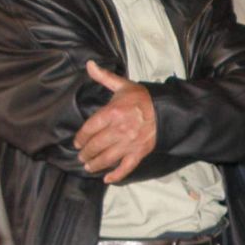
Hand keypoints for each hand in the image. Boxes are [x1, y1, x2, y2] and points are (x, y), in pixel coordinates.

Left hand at [76, 60, 156, 182]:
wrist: (167, 110)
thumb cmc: (143, 98)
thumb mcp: (123, 85)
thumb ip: (104, 77)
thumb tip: (89, 65)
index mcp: (113, 112)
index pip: (90, 128)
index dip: (81, 137)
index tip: (77, 142)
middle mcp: (119, 130)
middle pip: (95, 145)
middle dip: (85, 153)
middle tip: (81, 156)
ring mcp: (129, 143)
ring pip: (107, 158)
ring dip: (95, 164)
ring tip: (88, 167)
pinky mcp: (139, 152)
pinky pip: (126, 167)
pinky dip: (116, 175)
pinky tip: (107, 179)